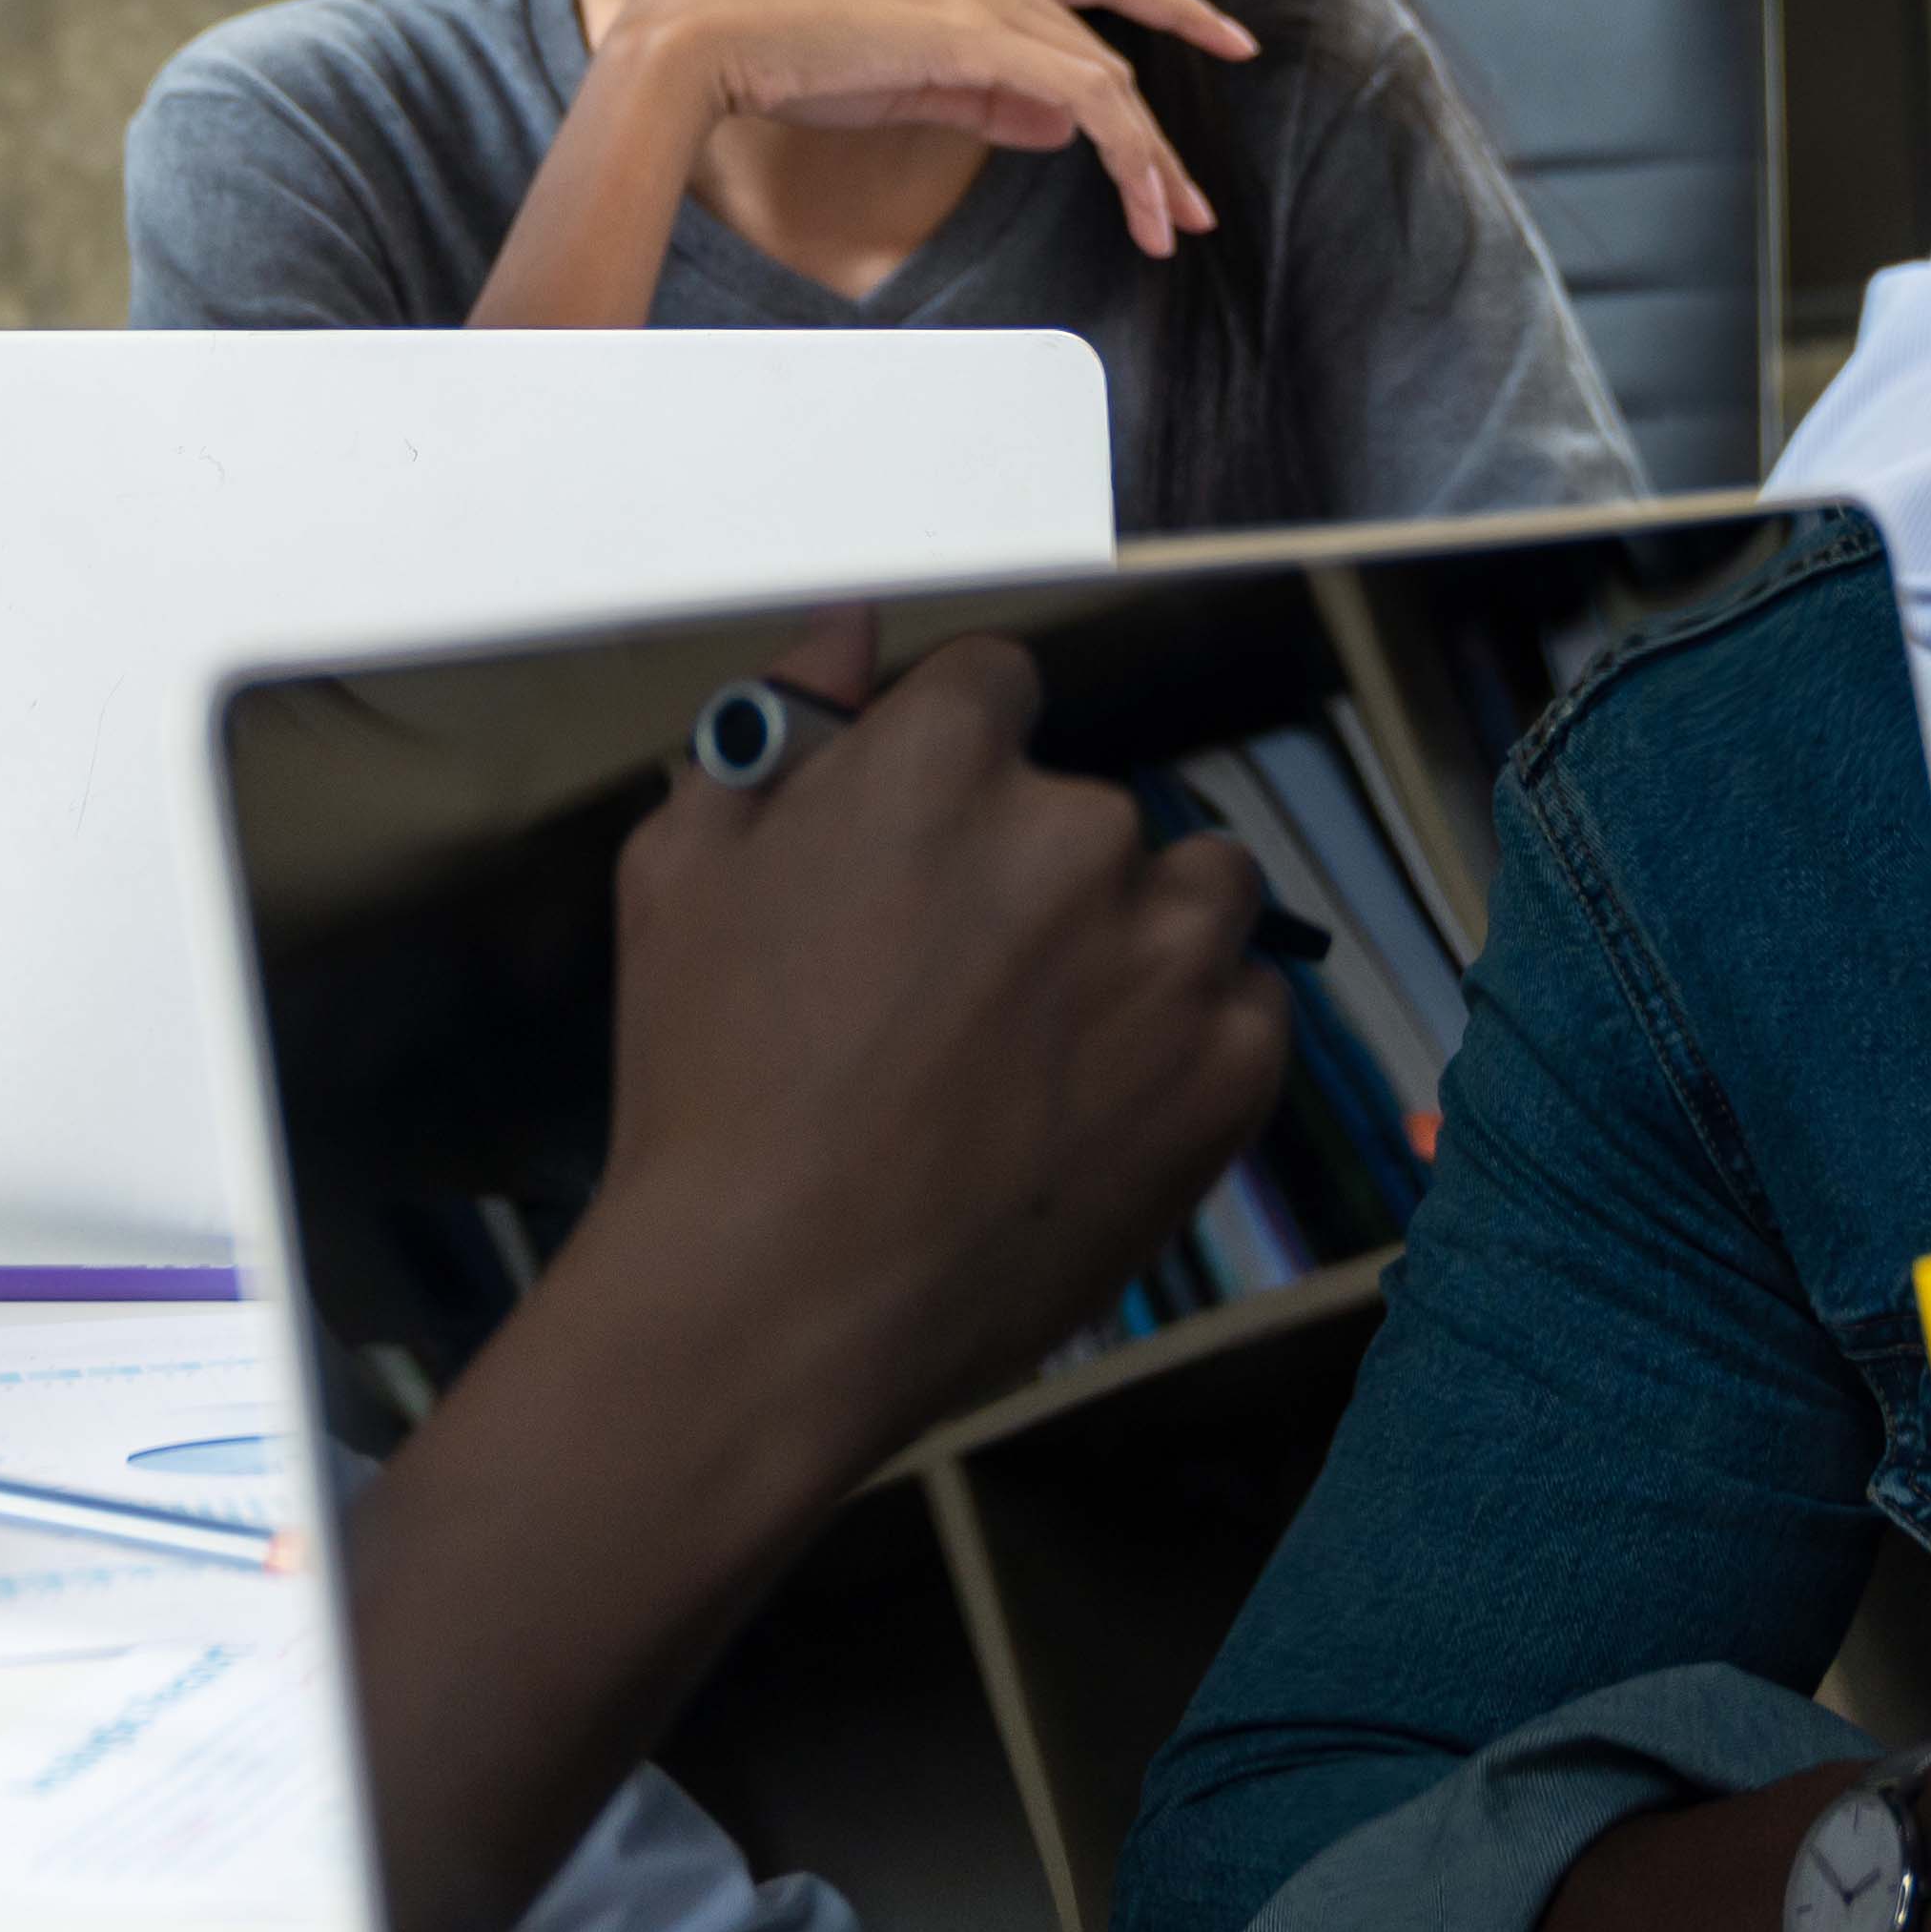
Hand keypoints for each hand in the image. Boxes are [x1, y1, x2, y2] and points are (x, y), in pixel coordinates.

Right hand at [572, 613, 1293, 1446]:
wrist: (775, 1304)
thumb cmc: (709, 1085)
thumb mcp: (684, 870)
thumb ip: (782, 721)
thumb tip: (851, 627)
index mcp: (947, 756)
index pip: (997, 686)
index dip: (954, 767)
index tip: (927, 850)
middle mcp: (1079, 827)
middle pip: (1094, 804)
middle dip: (1038, 872)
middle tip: (958, 990)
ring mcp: (1168, 951)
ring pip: (1198, 891)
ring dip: (1140, 941)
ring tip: (1041, 1049)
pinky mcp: (1230, 1067)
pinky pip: (1246, 1008)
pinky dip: (1190, 1045)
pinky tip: (1092, 1109)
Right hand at [600, 0, 1255, 257]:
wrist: (711, 35)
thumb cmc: (789, 58)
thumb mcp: (909, 83)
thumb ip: (990, 97)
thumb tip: (1064, 125)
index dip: (1170, 4)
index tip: (1230, 36)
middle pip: (1108, 51)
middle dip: (1156, 139)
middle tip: (1189, 209)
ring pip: (1107, 80)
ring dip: (1147, 160)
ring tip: (1167, 227)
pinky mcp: (980, 33)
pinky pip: (1087, 96)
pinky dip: (1125, 151)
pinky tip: (1139, 199)